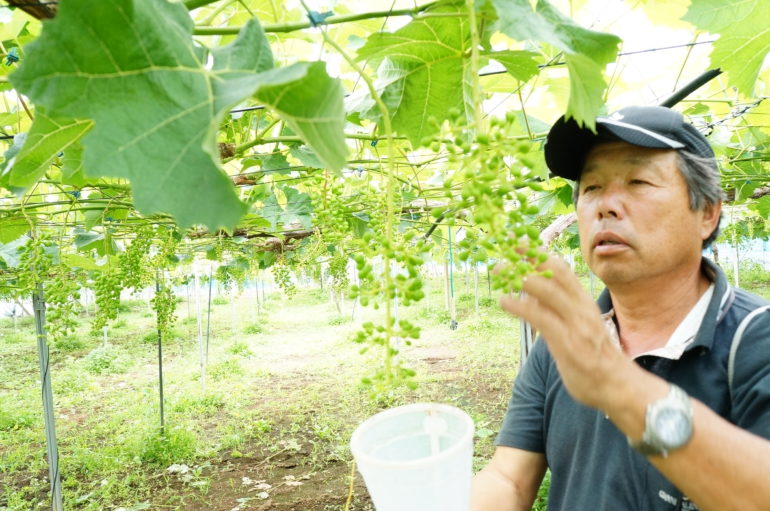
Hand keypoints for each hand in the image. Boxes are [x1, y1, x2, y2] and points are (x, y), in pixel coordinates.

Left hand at [500, 255, 630, 410]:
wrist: (618, 386)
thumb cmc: (595, 358)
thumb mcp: (578, 327)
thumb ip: (557, 312)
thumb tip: (532, 299)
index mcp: (584, 302)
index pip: (563, 270)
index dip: (541, 254)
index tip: (523, 243)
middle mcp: (581, 308)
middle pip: (557, 272)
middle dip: (531, 257)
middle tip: (509, 248)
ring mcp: (575, 324)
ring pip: (548, 290)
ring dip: (521, 277)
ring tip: (500, 270)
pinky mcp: (567, 342)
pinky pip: (540, 317)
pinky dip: (519, 306)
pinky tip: (504, 301)